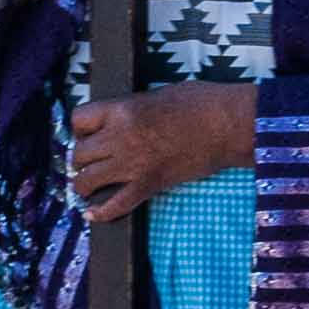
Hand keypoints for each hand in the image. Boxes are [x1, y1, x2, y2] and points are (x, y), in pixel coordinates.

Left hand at [61, 81, 259, 219]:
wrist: (230, 124)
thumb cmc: (202, 102)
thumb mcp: (158, 95)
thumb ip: (132, 109)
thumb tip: (120, 120)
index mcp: (122, 110)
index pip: (78, 120)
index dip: (81, 128)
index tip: (88, 133)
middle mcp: (120, 137)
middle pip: (79, 154)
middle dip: (81, 158)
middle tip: (91, 160)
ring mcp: (133, 164)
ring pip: (87, 181)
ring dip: (84, 184)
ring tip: (89, 185)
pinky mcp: (149, 185)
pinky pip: (115, 205)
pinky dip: (101, 212)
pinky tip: (93, 214)